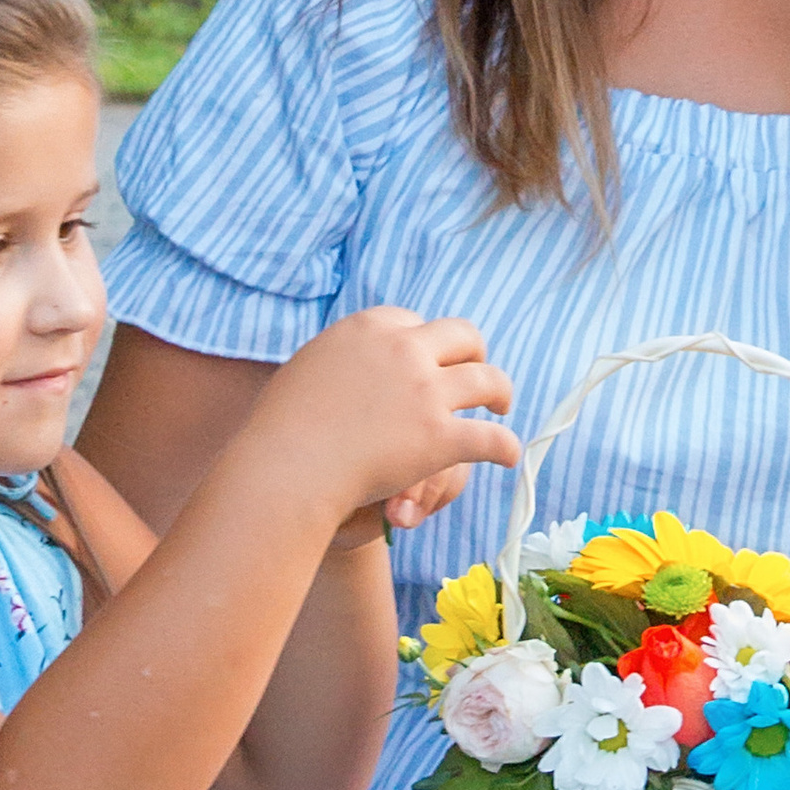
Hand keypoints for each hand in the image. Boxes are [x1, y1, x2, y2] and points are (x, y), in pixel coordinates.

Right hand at [256, 307, 519, 523]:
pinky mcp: (440, 437)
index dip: (426, 343)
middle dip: (474, 352)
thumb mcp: (308, 368)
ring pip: (488, 380)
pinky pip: (491, 438)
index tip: (427, 360)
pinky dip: (505, 447)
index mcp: (370, 327)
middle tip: (477, 373)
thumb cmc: (282, 427)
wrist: (286, 467)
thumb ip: (340, 359)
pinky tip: (508, 456)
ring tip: (501, 405)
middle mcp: (405, 350)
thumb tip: (350, 358)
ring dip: (501, 391)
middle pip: (463, 336)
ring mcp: (426, 392)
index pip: (415, 322)